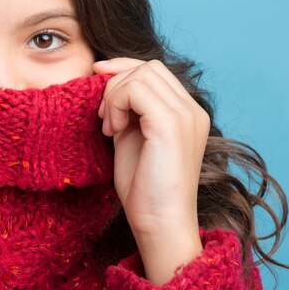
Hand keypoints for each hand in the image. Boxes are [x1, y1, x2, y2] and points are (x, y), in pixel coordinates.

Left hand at [93, 58, 209, 284]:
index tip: (96, 74)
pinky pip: (135, 91)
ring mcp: (186, 116)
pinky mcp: (171, 125)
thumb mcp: (132, 136)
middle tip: (104, 116)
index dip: (122, 67)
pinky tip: (113, 131)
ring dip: (114, 95)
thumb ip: (128, 109)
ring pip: (141, 74)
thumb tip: (107, 79)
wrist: (158, 222)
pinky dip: (116, 104)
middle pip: (148, 66)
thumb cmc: (144, 186)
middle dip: (116, 82)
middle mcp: (192, 110)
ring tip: (109, 127)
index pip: (154, 69)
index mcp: (187, 112)